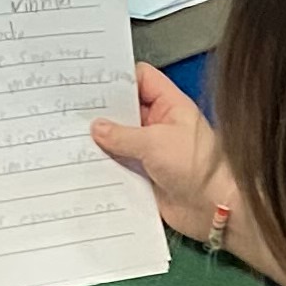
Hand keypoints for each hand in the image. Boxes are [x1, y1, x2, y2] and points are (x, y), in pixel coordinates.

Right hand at [91, 62, 237, 239]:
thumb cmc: (196, 166)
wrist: (213, 208)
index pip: (142, 79)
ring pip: (120, 138)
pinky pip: (121, 164)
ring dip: (102, 141)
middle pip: (126, 109)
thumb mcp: (155, 142)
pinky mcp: (146, 173)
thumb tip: (96, 128)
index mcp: (170, 105)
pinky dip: (106, 164)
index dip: (118, 77)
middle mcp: (160, 124)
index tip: (90, 81)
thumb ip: (122, 134)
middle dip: (103, 111)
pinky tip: (84, 163)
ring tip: (72, 137)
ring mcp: (152, 149)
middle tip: (74, 111)